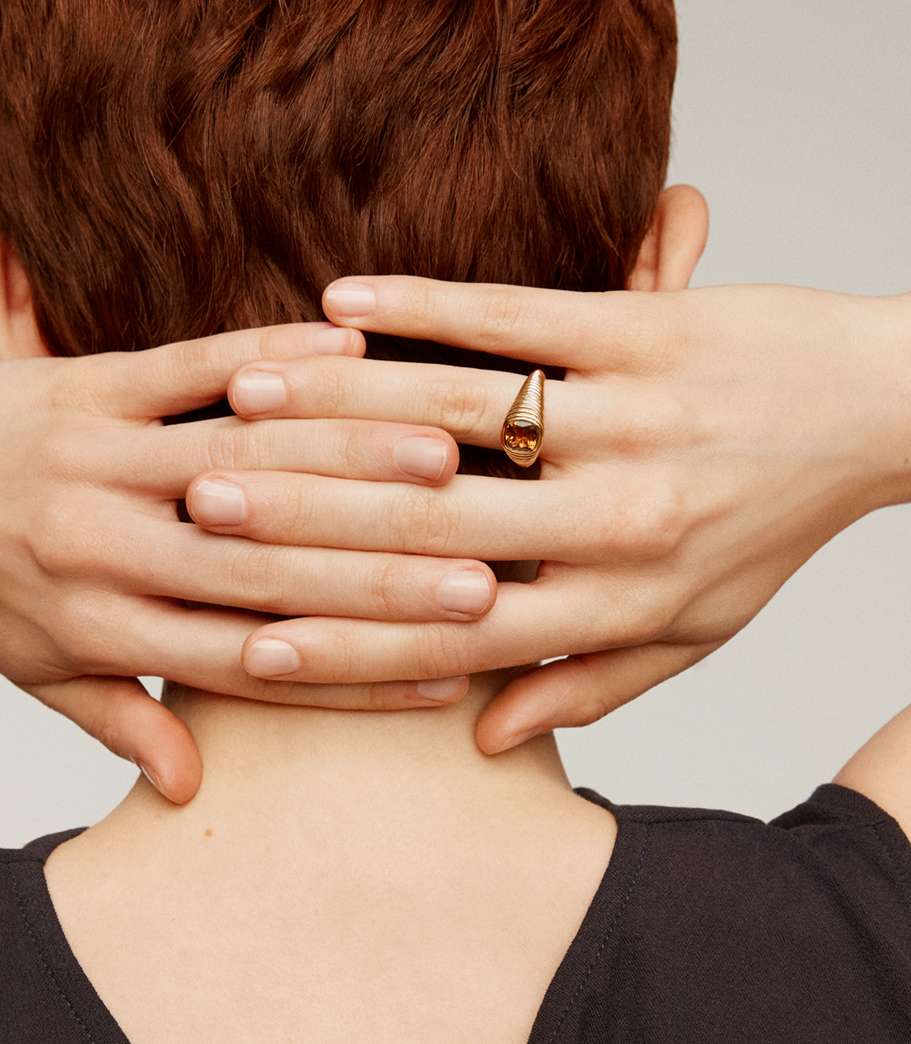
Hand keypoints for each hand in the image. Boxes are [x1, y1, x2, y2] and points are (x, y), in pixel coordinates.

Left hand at [0, 321, 501, 796]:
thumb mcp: (35, 668)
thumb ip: (120, 720)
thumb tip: (192, 790)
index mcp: (101, 629)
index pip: (248, 665)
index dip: (352, 676)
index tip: (449, 679)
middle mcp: (103, 552)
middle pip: (263, 573)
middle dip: (381, 581)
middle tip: (488, 583)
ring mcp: (92, 462)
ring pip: (241, 466)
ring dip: (349, 459)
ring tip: (452, 459)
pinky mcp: (81, 384)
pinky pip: (187, 369)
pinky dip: (269, 357)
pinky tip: (350, 345)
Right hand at [184, 277, 910, 752]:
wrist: (878, 407)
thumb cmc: (771, 525)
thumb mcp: (692, 628)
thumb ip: (588, 682)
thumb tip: (484, 739)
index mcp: (622, 602)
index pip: (456, 639)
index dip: (349, 648)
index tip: (248, 647)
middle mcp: (624, 518)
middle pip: (435, 528)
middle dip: (306, 522)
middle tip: (201, 511)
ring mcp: (638, 416)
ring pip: (458, 416)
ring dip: (339, 406)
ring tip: (240, 403)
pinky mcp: (650, 326)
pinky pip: (518, 315)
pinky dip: (424, 306)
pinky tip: (341, 303)